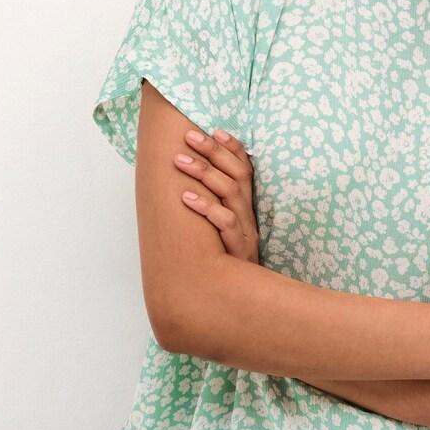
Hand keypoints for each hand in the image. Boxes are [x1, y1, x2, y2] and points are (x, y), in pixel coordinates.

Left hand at [173, 128, 259, 263]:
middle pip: (237, 175)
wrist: (242, 299)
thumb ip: (216, 208)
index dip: (232, 148)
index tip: (215, 129)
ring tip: (180, 160)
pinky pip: (225, 223)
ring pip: (230, 193)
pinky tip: (185, 196)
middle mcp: (249, 215)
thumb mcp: (226, 233)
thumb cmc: (227, 264)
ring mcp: (245, 231)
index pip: (245, 169)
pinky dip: (206, 207)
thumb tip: (188, 183)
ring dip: (205, 173)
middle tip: (189, 135)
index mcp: (247, 208)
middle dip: (213, 152)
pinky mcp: (238, 249)